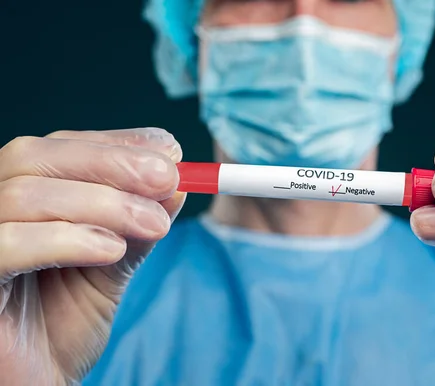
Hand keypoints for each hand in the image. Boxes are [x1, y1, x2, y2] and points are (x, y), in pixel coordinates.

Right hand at [0, 128, 185, 384]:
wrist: (34, 382)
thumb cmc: (62, 323)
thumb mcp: (111, 266)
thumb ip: (136, 225)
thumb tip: (176, 184)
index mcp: (21, 196)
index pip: (61, 147)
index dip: (116, 143)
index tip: (171, 152)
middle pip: (36, 155)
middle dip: (112, 163)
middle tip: (169, 179)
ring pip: (25, 194)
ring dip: (105, 204)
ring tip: (155, 225)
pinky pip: (6, 244)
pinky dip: (67, 239)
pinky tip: (111, 250)